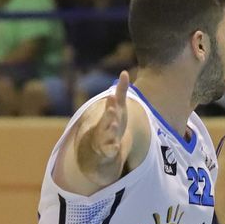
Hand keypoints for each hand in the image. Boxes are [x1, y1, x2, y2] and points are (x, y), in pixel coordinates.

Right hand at [74, 71, 129, 185]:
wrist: (100, 146)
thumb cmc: (112, 122)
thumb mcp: (119, 108)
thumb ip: (121, 91)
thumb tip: (124, 72)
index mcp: (109, 115)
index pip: (110, 108)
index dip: (111, 103)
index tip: (112, 96)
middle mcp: (104, 126)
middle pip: (106, 120)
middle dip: (109, 115)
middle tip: (112, 109)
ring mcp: (105, 139)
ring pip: (107, 135)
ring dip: (110, 131)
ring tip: (114, 125)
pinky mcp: (108, 151)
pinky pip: (109, 151)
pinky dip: (112, 149)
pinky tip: (116, 147)